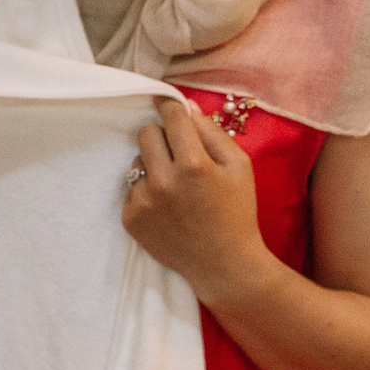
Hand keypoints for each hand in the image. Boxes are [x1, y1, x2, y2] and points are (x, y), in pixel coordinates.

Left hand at [124, 99, 268, 304]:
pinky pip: (131, 189)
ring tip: (176, 185)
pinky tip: (167, 206)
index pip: (170, 117)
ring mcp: (143, 201)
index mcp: (193, 164)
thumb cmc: (237, 212)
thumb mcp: (239, 167)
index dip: (172, 109)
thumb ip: (212, 133)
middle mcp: (162, 181)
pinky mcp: (130, 218)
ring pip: (136, 161)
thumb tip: (186, 106)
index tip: (171, 108)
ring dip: (153, 165)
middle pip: (145, 134)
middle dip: (161, 135)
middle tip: (177, 150)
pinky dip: (146, 191)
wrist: (222, 264)